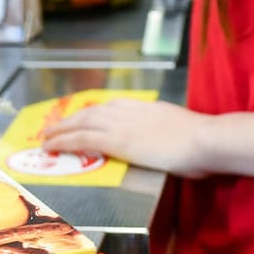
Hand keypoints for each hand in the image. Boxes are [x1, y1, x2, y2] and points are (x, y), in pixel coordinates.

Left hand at [41, 99, 213, 177]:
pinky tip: (51, 146)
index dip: (92, 113)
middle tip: (55, 128)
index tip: (82, 117)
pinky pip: (82, 139)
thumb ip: (168, 134)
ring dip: (61, 130)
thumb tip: (170, 144)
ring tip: (47, 138)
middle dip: (71, 120)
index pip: (111, 107)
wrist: (206, 140)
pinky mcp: (116, 141)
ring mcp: (121, 124)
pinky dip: (64, 141)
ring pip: (81, 123)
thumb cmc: (203, 142)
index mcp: (145, 107)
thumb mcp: (182, 131)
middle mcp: (129, 111)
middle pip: (91, 112)